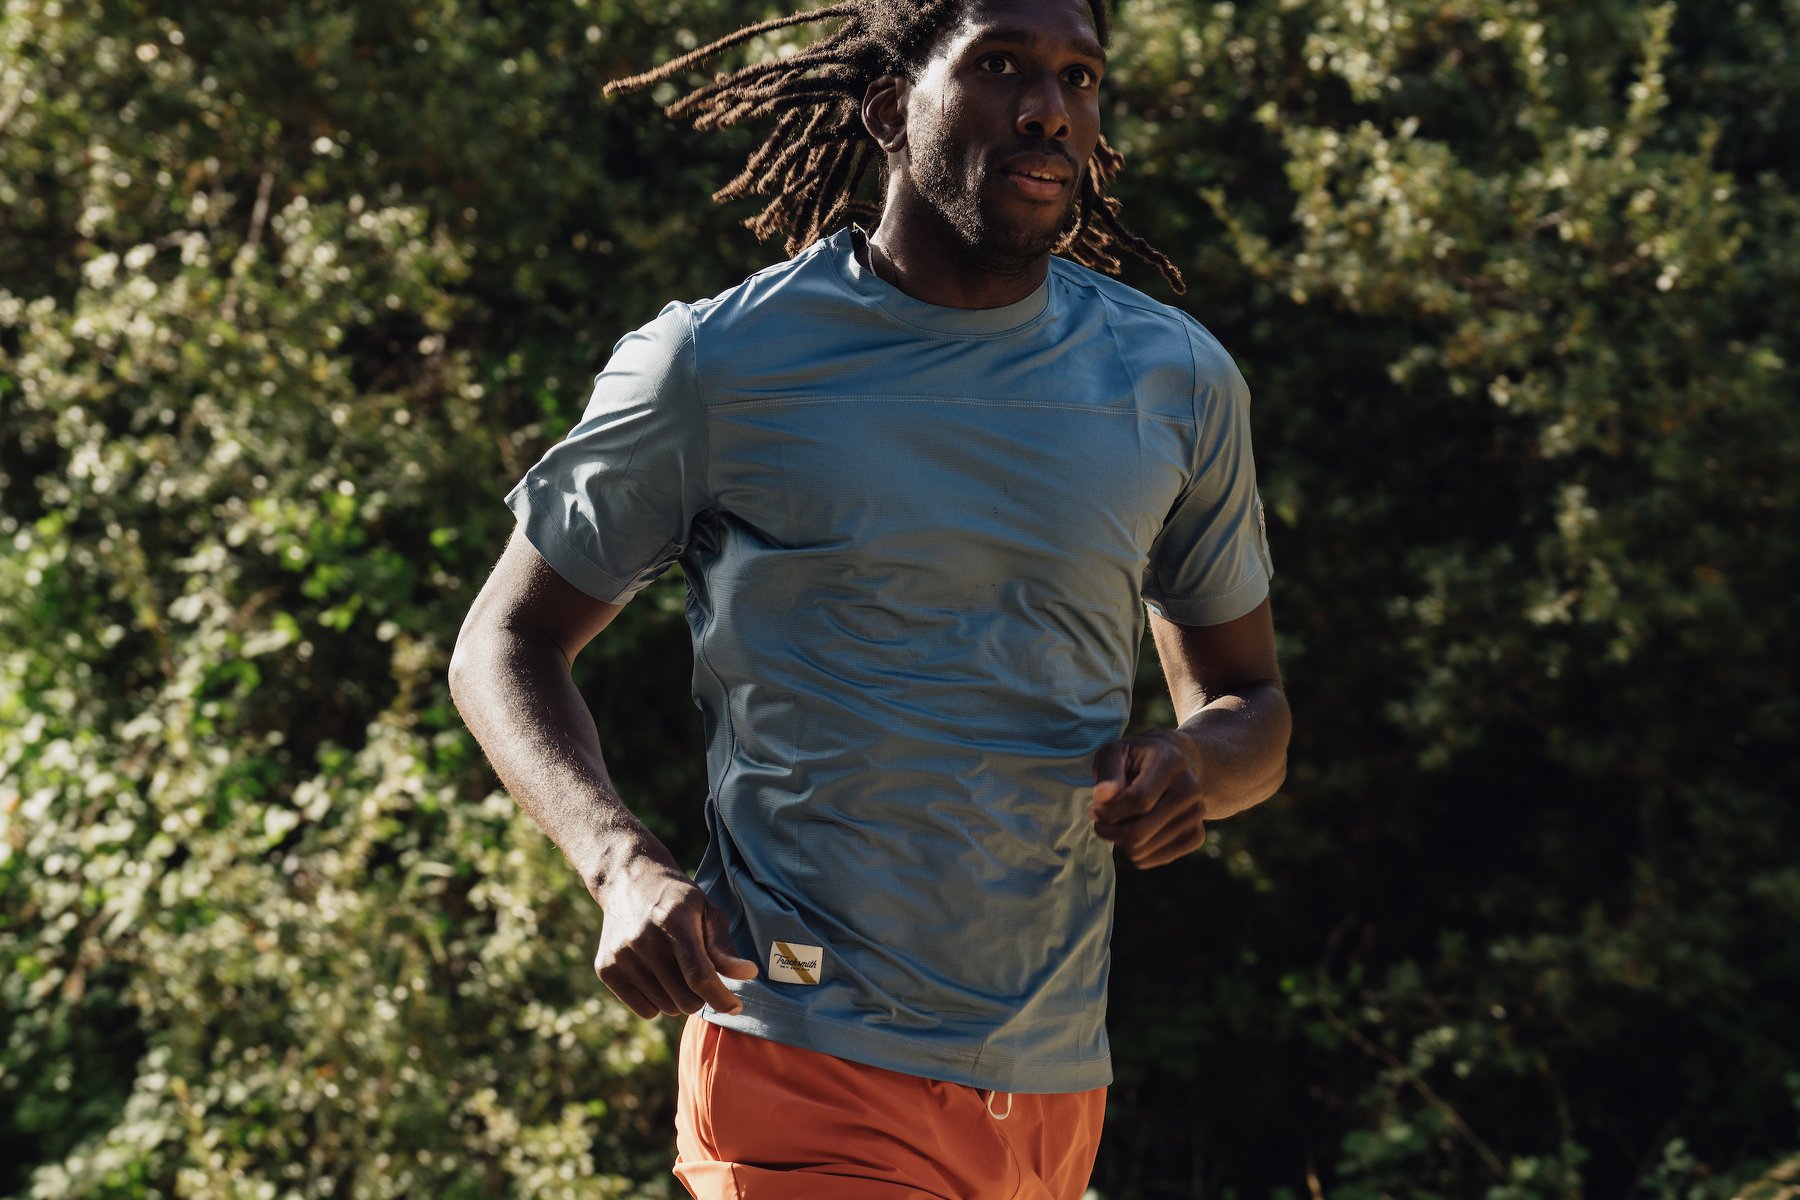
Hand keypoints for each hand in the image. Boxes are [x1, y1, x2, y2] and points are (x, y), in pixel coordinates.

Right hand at [594, 853, 758, 1018]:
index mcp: (674, 921)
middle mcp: (643, 939)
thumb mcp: (707, 910)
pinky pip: (645, 1010)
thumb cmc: (676, 899)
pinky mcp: (606, 970)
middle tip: (700, 976)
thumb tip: (748, 974)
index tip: (736, 1007)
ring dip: (679, 998)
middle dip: (701, 995)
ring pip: (667, 1008)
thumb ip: (723, 946)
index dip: (721, 998)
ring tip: (676, 970)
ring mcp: (621, 956)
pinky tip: (657, 976)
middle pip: (686, 998)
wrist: (628, 882)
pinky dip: (658, 1002)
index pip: (699, 975)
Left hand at [1090, 730, 1208, 868]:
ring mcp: (1198, 816)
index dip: (1109, 811)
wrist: (1173, 767)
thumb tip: (1101, 796)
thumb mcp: (1115, 753)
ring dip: (1119, 841)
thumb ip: (1107, 772)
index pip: (1138, 800)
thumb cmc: (1136, 759)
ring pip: (1143, 850)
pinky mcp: (1197, 837)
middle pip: (1139, 832)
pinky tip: (1134, 830)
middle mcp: (1191, 789)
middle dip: (1110, 831)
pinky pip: (1152, 860)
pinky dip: (1134, 851)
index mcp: (1171, 762)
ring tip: (1118, 822)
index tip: (1094, 809)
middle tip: (1099, 821)